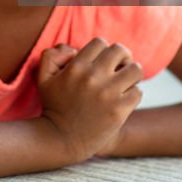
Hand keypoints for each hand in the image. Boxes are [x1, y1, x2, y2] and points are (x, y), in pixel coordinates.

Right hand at [37, 38, 142, 162]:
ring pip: (135, 70)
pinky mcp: (119, 111)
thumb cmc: (54, 106)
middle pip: (120, 51)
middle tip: (119, 67)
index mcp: (76, 67)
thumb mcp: (43, 78)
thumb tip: (72, 50)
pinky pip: (138, 92)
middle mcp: (93, 77)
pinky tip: (124, 99)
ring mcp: (108, 94)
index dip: (103, 50)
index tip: (103, 60)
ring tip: (126, 81)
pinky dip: (133, 94)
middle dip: (122, 57)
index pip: (101, 43)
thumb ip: (51, 55)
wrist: (62, 139)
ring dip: (132, 74)